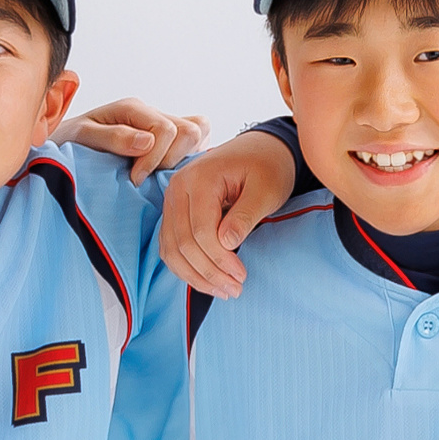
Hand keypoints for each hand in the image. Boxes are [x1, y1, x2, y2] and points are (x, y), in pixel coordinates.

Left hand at [65, 98, 212, 183]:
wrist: (61, 151)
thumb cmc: (68, 144)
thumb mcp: (83, 137)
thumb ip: (113, 137)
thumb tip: (147, 142)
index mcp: (133, 108)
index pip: (166, 129)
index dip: (155, 158)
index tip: (134, 180)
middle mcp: (151, 114)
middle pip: (189, 130)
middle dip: (171, 160)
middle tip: (144, 178)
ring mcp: (162, 127)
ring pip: (198, 134)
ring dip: (181, 159)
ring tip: (155, 177)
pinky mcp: (168, 143)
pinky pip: (196, 144)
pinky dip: (189, 159)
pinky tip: (167, 174)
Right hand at [158, 132, 297, 295]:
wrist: (261, 149)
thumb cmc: (267, 166)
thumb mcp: (266, 189)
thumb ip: (246, 216)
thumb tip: (227, 244)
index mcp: (199, 178)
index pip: (201, 232)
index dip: (220, 260)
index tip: (242, 276)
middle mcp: (177, 188)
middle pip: (183, 244)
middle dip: (209, 273)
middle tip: (235, 290)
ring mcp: (172, 200)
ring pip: (172, 250)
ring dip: (195, 276)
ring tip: (224, 291)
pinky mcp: (175, 212)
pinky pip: (171, 246)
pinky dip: (186, 267)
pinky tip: (207, 280)